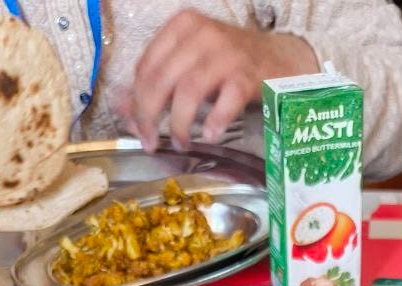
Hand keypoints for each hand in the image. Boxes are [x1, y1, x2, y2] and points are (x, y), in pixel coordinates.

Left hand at [130, 9, 315, 149]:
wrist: (279, 59)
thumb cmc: (230, 65)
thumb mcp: (190, 66)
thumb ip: (157, 84)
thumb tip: (122, 108)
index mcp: (182, 26)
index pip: (147, 65)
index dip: (136, 100)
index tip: (136, 127)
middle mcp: (202, 34)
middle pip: (162, 78)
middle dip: (150, 115)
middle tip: (150, 142)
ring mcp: (226, 53)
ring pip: (188, 90)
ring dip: (179, 123)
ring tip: (179, 143)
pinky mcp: (248, 75)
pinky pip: (226, 99)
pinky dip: (215, 120)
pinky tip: (209, 135)